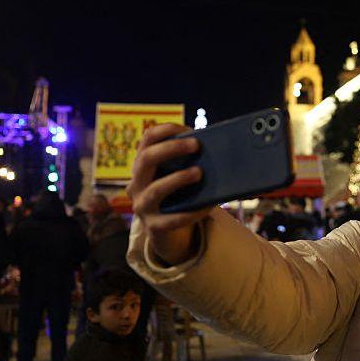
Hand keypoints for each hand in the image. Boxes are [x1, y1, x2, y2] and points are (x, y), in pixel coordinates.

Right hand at [128, 124, 212, 264]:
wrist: (167, 232)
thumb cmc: (178, 195)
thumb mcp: (178, 175)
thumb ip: (190, 162)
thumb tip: (222, 149)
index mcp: (143, 165)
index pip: (147, 138)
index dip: (167, 130)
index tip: (189, 129)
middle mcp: (137, 183)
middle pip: (146, 159)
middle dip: (172, 148)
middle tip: (196, 145)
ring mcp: (143, 205)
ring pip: (156, 189)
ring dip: (179, 178)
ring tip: (199, 172)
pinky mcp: (154, 226)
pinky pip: (173, 219)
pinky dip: (192, 211)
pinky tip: (209, 205)